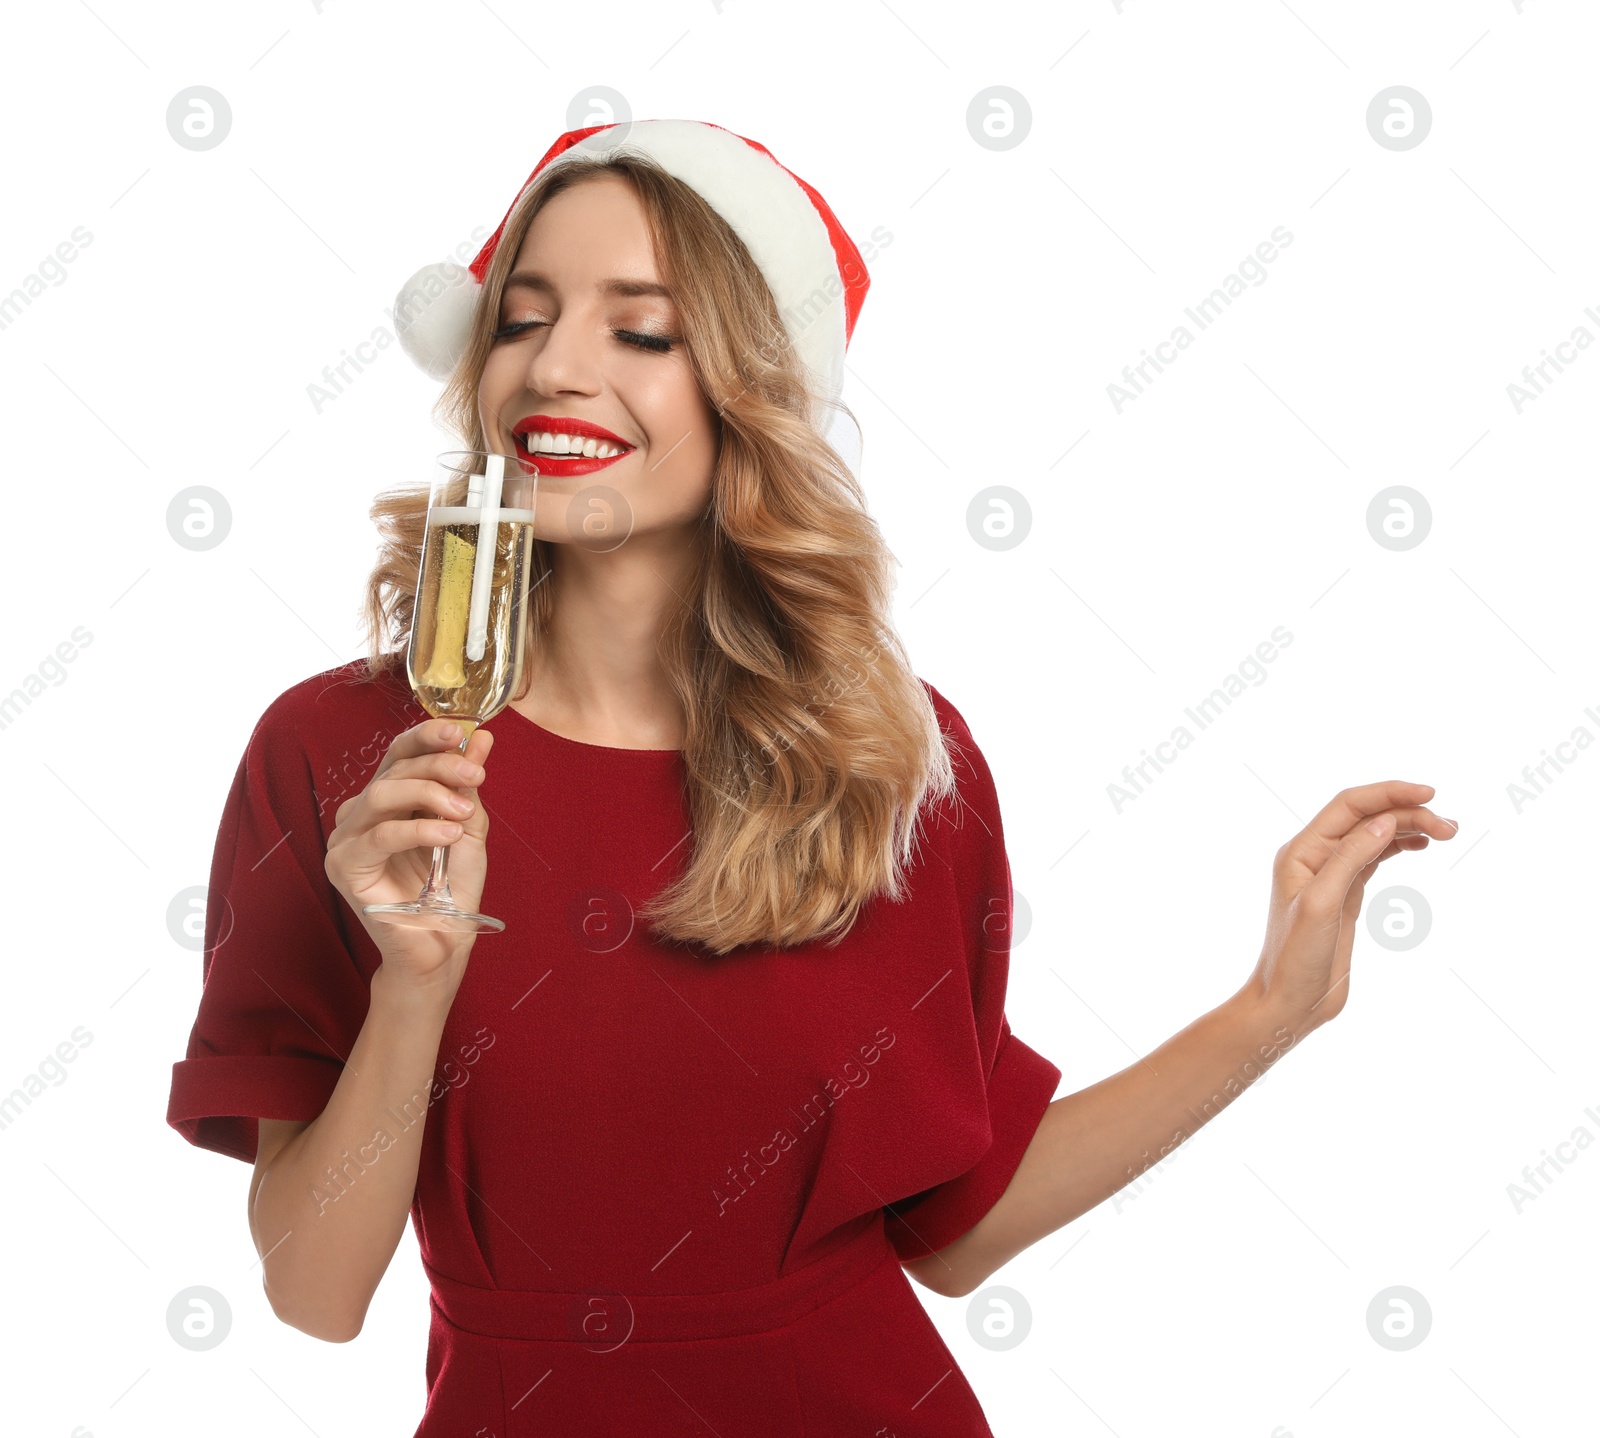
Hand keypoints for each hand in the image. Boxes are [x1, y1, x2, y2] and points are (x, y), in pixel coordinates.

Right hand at [324, 718, 494, 989]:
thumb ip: (468, 785)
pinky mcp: (343, 866)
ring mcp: (346, 839)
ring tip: (463, 810)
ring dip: (429, 794)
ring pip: (382, 794)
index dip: (427, 736)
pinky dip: (418, 829)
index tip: (461, 731)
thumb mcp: (467, 827)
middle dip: (439, 766)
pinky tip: (448, 832)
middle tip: (475, 775)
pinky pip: (379, 836)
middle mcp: (362, 813)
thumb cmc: (451, 889)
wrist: (442, 943)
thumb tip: (481, 736)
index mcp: (388, 799)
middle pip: (394, 769)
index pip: (399, 753)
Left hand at [1248, 781, 1457, 1036]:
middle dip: (1407, 813)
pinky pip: (1374, 858)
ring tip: (1447, 832)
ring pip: (1373, 836)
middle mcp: (1314, 857)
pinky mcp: (1345, 894)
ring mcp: (1330, 875)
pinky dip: (1399, 847)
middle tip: (1451, 828)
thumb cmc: (1295, 958)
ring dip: (1408, 828)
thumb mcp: (1322, 905)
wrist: (1289, 1002)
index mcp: (1301, 851)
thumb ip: (1349, 860)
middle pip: (1365, 818)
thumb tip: (1384, 821)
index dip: (1388, 794)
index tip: (1430, 795)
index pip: (1349, 806)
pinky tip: (1422, 844)